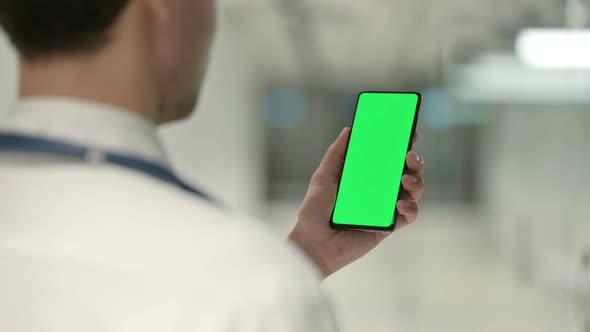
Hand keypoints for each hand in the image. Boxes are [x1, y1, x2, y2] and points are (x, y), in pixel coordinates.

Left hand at [289, 127, 424, 277]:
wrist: (313, 243)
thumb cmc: (314, 211)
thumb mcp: (322, 178)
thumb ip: (335, 155)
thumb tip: (349, 130)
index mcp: (366, 175)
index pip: (388, 156)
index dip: (402, 143)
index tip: (409, 131)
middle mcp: (379, 189)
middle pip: (407, 170)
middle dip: (415, 161)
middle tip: (410, 156)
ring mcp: (386, 207)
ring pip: (414, 190)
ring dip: (417, 181)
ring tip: (406, 180)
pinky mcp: (389, 226)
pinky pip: (410, 215)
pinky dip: (411, 208)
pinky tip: (400, 205)